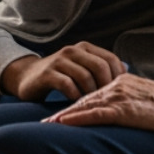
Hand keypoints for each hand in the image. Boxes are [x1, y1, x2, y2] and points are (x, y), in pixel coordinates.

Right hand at [1, 42, 123, 100]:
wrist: (27, 77)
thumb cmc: (60, 76)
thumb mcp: (81, 68)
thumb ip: (100, 69)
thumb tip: (127, 75)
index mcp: (85, 48)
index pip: (111, 59)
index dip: (118, 77)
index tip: (119, 93)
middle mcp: (73, 50)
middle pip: (100, 67)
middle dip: (106, 86)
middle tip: (107, 102)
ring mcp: (59, 61)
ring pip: (85, 76)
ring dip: (91, 94)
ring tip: (92, 105)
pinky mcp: (48, 74)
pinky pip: (67, 85)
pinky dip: (75, 96)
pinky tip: (76, 104)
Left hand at [43, 73, 153, 131]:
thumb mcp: (145, 99)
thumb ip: (131, 101)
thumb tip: (125, 111)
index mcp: (120, 83)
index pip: (92, 94)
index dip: (75, 104)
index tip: (60, 113)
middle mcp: (115, 87)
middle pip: (83, 99)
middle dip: (64, 110)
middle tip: (45, 122)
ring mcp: (118, 98)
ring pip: (84, 105)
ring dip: (65, 116)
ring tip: (48, 126)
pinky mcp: (122, 110)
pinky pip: (95, 114)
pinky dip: (77, 118)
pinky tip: (64, 123)